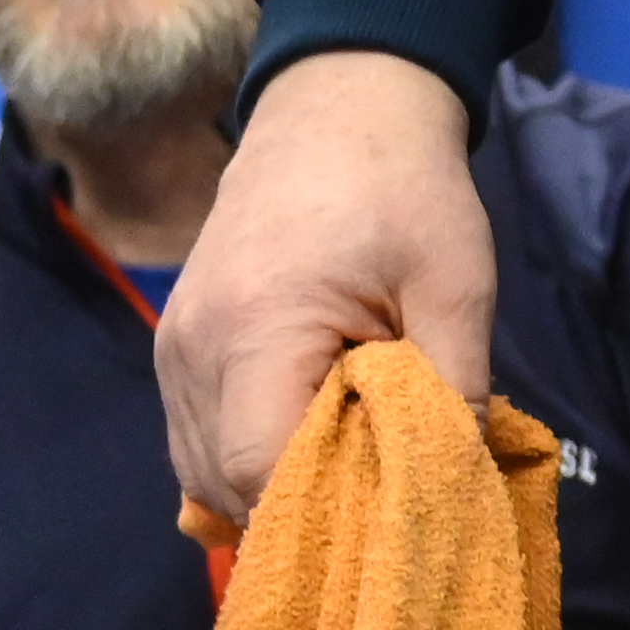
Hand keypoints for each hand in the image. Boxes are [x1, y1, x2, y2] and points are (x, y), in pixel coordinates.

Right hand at [154, 49, 487, 523]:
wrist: (339, 109)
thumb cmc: (405, 190)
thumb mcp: (456, 282)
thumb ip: (454, 384)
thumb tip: (457, 478)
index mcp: (254, 328)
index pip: (259, 469)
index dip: (323, 510)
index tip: (389, 521)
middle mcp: (190, 349)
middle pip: (221, 484)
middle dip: (301, 511)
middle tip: (383, 510)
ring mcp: (173, 349)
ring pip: (201, 471)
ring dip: (273, 490)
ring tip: (356, 479)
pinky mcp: (177, 346)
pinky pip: (199, 437)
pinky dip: (250, 459)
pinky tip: (318, 451)